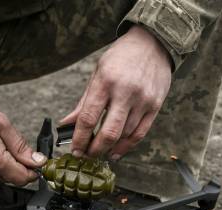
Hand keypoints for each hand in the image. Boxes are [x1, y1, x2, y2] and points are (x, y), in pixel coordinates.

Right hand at [0, 91, 45, 185]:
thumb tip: (37, 160)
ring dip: (7, 164)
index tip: (37, 161)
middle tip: (15, 145)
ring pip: (2, 177)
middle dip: (20, 165)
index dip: (34, 170)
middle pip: (13, 178)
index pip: (22, 178)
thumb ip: (21, 146)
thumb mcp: (2, 124)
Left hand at [61, 25, 171, 159]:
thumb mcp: (97, 73)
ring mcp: (143, 100)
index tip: (74, 150)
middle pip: (109, 132)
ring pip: (124, 135)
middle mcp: (125, 92)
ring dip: (110, 148)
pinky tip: (116, 152)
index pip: (88, 118)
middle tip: (87, 156)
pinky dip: (127, 146)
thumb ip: (84, 102)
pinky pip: (140, 133)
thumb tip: (66, 124)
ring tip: (100, 152)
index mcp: (105, 82)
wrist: (153, 42)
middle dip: (95, 150)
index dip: (79, 139)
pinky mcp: (155, 105)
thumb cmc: (121, 58)